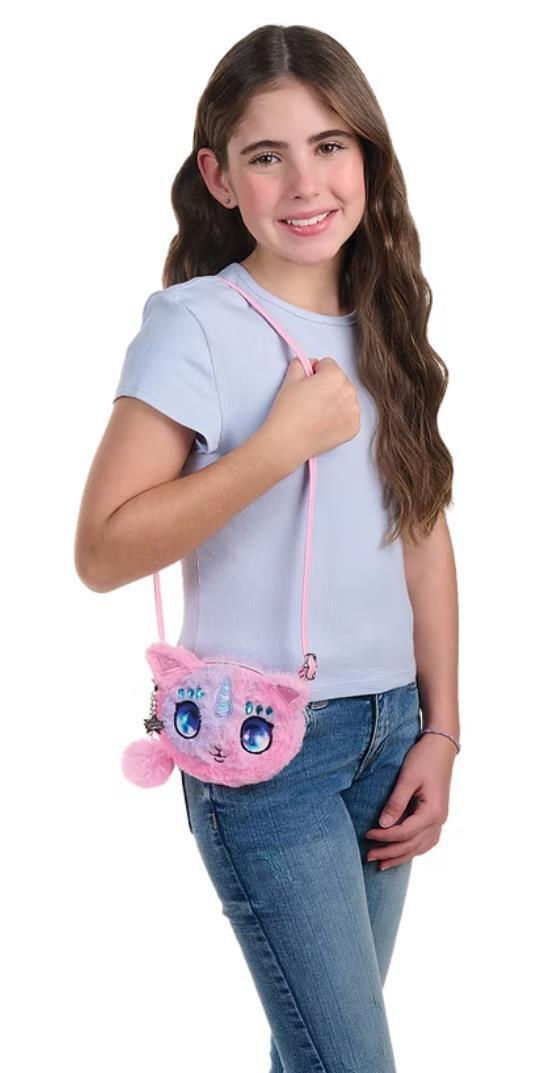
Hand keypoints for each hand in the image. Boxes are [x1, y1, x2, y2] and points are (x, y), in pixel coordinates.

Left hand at [364, 733, 456, 870]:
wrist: (440, 747)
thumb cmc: (423, 759)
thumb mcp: (407, 778)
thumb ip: (396, 802)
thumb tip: (383, 824)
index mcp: (432, 812)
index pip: (404, 833)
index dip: (384, 836)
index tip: (366, 834)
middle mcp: (439, 820)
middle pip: (412, 845)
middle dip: (390, 853)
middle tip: (368, 856)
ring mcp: (440, 820)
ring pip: (420, 847)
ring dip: (401, 856)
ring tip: (382, 864)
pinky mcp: (437, 816)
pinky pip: (426, 841)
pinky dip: (413, 849)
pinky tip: (402, 853)